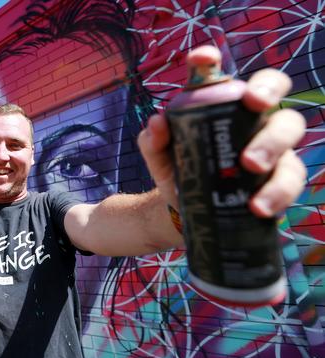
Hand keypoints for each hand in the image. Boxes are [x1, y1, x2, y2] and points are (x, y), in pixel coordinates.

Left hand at [138, 45, 306, 217]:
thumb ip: (153, 140)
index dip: (211, 60)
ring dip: (273, 144)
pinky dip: (276, 192)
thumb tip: (157, 122)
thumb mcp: (160, 156)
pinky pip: (290, 180)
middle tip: (252, 107)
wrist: (188, 210)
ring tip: (250, 165)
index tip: (202, 59)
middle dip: (266, 92)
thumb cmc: (178, 170)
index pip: (219, 75)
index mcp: (219, 105)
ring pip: (291, 131)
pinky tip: (258, 205)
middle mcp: (251, 118)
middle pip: (273, 88)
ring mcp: (273, 146)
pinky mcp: (282, 179)